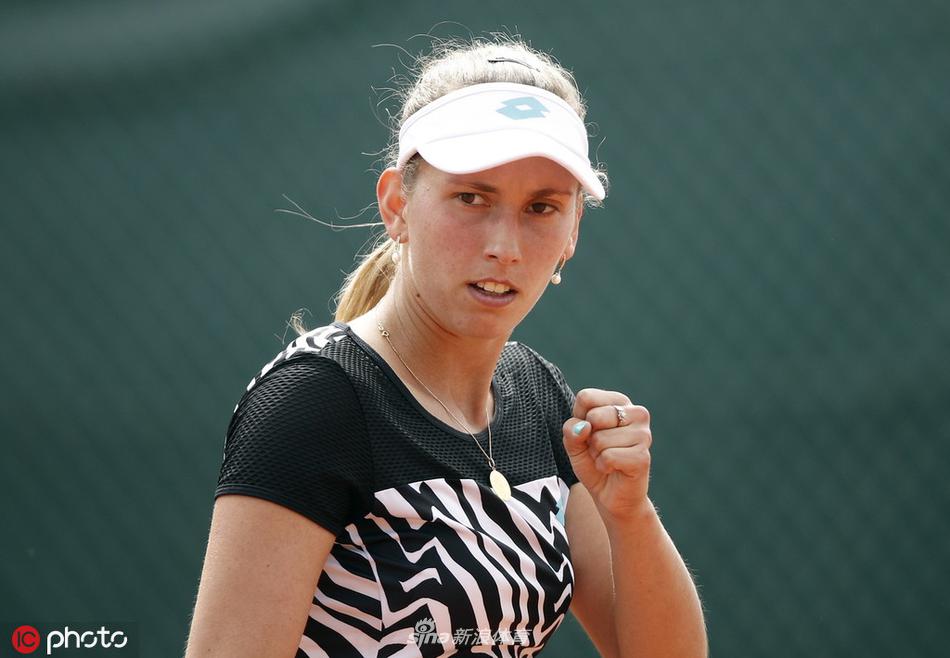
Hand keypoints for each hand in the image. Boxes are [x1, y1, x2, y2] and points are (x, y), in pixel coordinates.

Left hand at [562, 388, 652, 521]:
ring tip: (608, 459)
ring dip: (597, 454)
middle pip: (593, 416)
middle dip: (589, 438)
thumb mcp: (574, 443)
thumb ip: (571, 429)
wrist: (611, 495)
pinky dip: (603, 466)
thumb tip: (585, 426)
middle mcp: (636, 413)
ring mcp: (643, 434)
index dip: (579, 419)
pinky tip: (614, 469)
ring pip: (600, 439)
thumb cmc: (594, 462)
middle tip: (600, 449)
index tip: (589, 432)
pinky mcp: (643, 456)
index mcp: (619, 402)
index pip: (586, 397)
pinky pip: (608, 457)